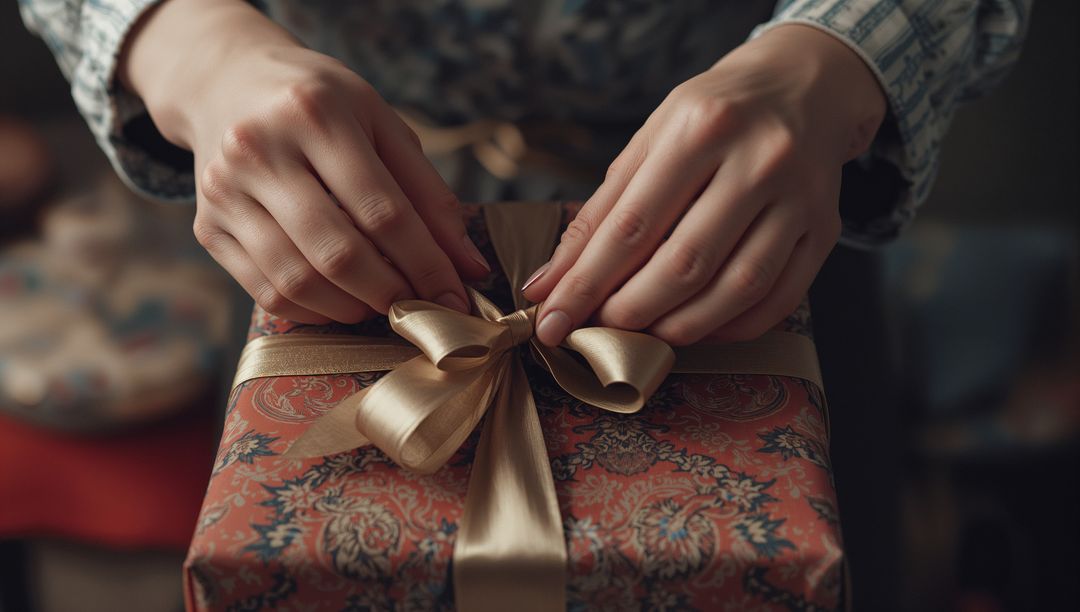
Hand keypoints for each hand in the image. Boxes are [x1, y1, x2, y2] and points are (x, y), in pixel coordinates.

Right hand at [121, 0, 489, 323]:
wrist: (226, 80)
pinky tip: (342, 302)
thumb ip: (430, 195)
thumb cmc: (321, 105)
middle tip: (420, 307)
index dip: (427, 264)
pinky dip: (314, 311)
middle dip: (391, 293)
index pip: (383, 210)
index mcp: (315, 113)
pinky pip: (265, 292)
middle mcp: (259, 149)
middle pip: (337, 252)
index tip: (456, 298)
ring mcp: (224, 190)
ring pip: (297, 281)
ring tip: (383, 304)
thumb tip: (470, 268)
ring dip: (353, 309)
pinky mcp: (207, 226)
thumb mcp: (381, 124)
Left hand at [522, 24, 885, 344]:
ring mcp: (800, 197)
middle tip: (599, 329)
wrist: (805, 85)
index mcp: (700, 128)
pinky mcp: (825, 229)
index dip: (585, 284)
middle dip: (630, 312)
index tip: (551, 322)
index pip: (630, 226)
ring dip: (680, 328)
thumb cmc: (713, 116)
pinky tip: (699, 328)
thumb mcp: (651, 141)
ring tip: (644, 334)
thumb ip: (599, 214)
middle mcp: (757, 159)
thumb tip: (547, 284)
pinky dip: (731, 327)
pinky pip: (779, 300)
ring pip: (735, 289)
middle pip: (684, 264)